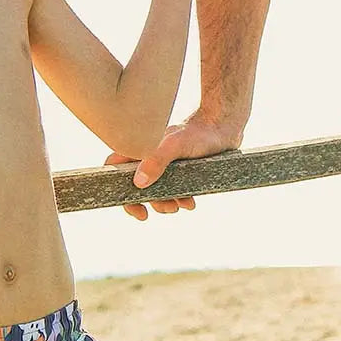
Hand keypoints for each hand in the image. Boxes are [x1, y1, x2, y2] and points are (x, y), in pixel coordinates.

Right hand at [108, 110, 242, 219]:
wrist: (224, 130)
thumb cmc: (198, 133)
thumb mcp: (175, 146)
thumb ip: (156, 161)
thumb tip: (138, 183)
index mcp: (140, 149)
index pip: (116, 169)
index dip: (119, 190)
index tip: (134, 207)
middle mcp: (149, 157)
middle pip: (137, 186)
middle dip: (149, 202)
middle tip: (163, 210)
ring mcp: (164, 165)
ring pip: (156, 191)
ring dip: (166, 204)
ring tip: (180, 205)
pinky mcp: (180, 171)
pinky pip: (174, 190)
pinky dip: (180, 200)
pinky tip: (190, 202)